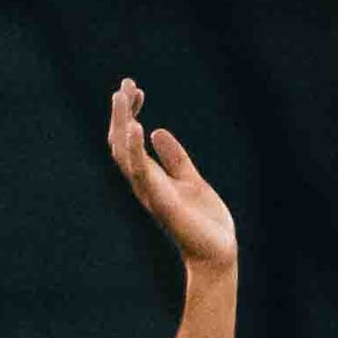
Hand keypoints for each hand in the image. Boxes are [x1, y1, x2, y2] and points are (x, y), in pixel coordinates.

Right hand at [106, 79, 236, 272]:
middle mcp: (145, 184)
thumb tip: (158, 132)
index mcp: (151, 178)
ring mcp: (151, 193)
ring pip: (125, 154)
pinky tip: (137, 127)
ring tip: (122, 97)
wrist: (217, 253)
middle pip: (120, 143)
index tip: (136, 90)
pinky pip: (143, 174)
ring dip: (122, 123)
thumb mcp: (190, 179)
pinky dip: (136, 150)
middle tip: (125, 84)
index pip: (130, 141)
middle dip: (121, 113)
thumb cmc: (204, 222)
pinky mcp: (163, 202)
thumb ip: (174, 158)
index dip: (130, 114)